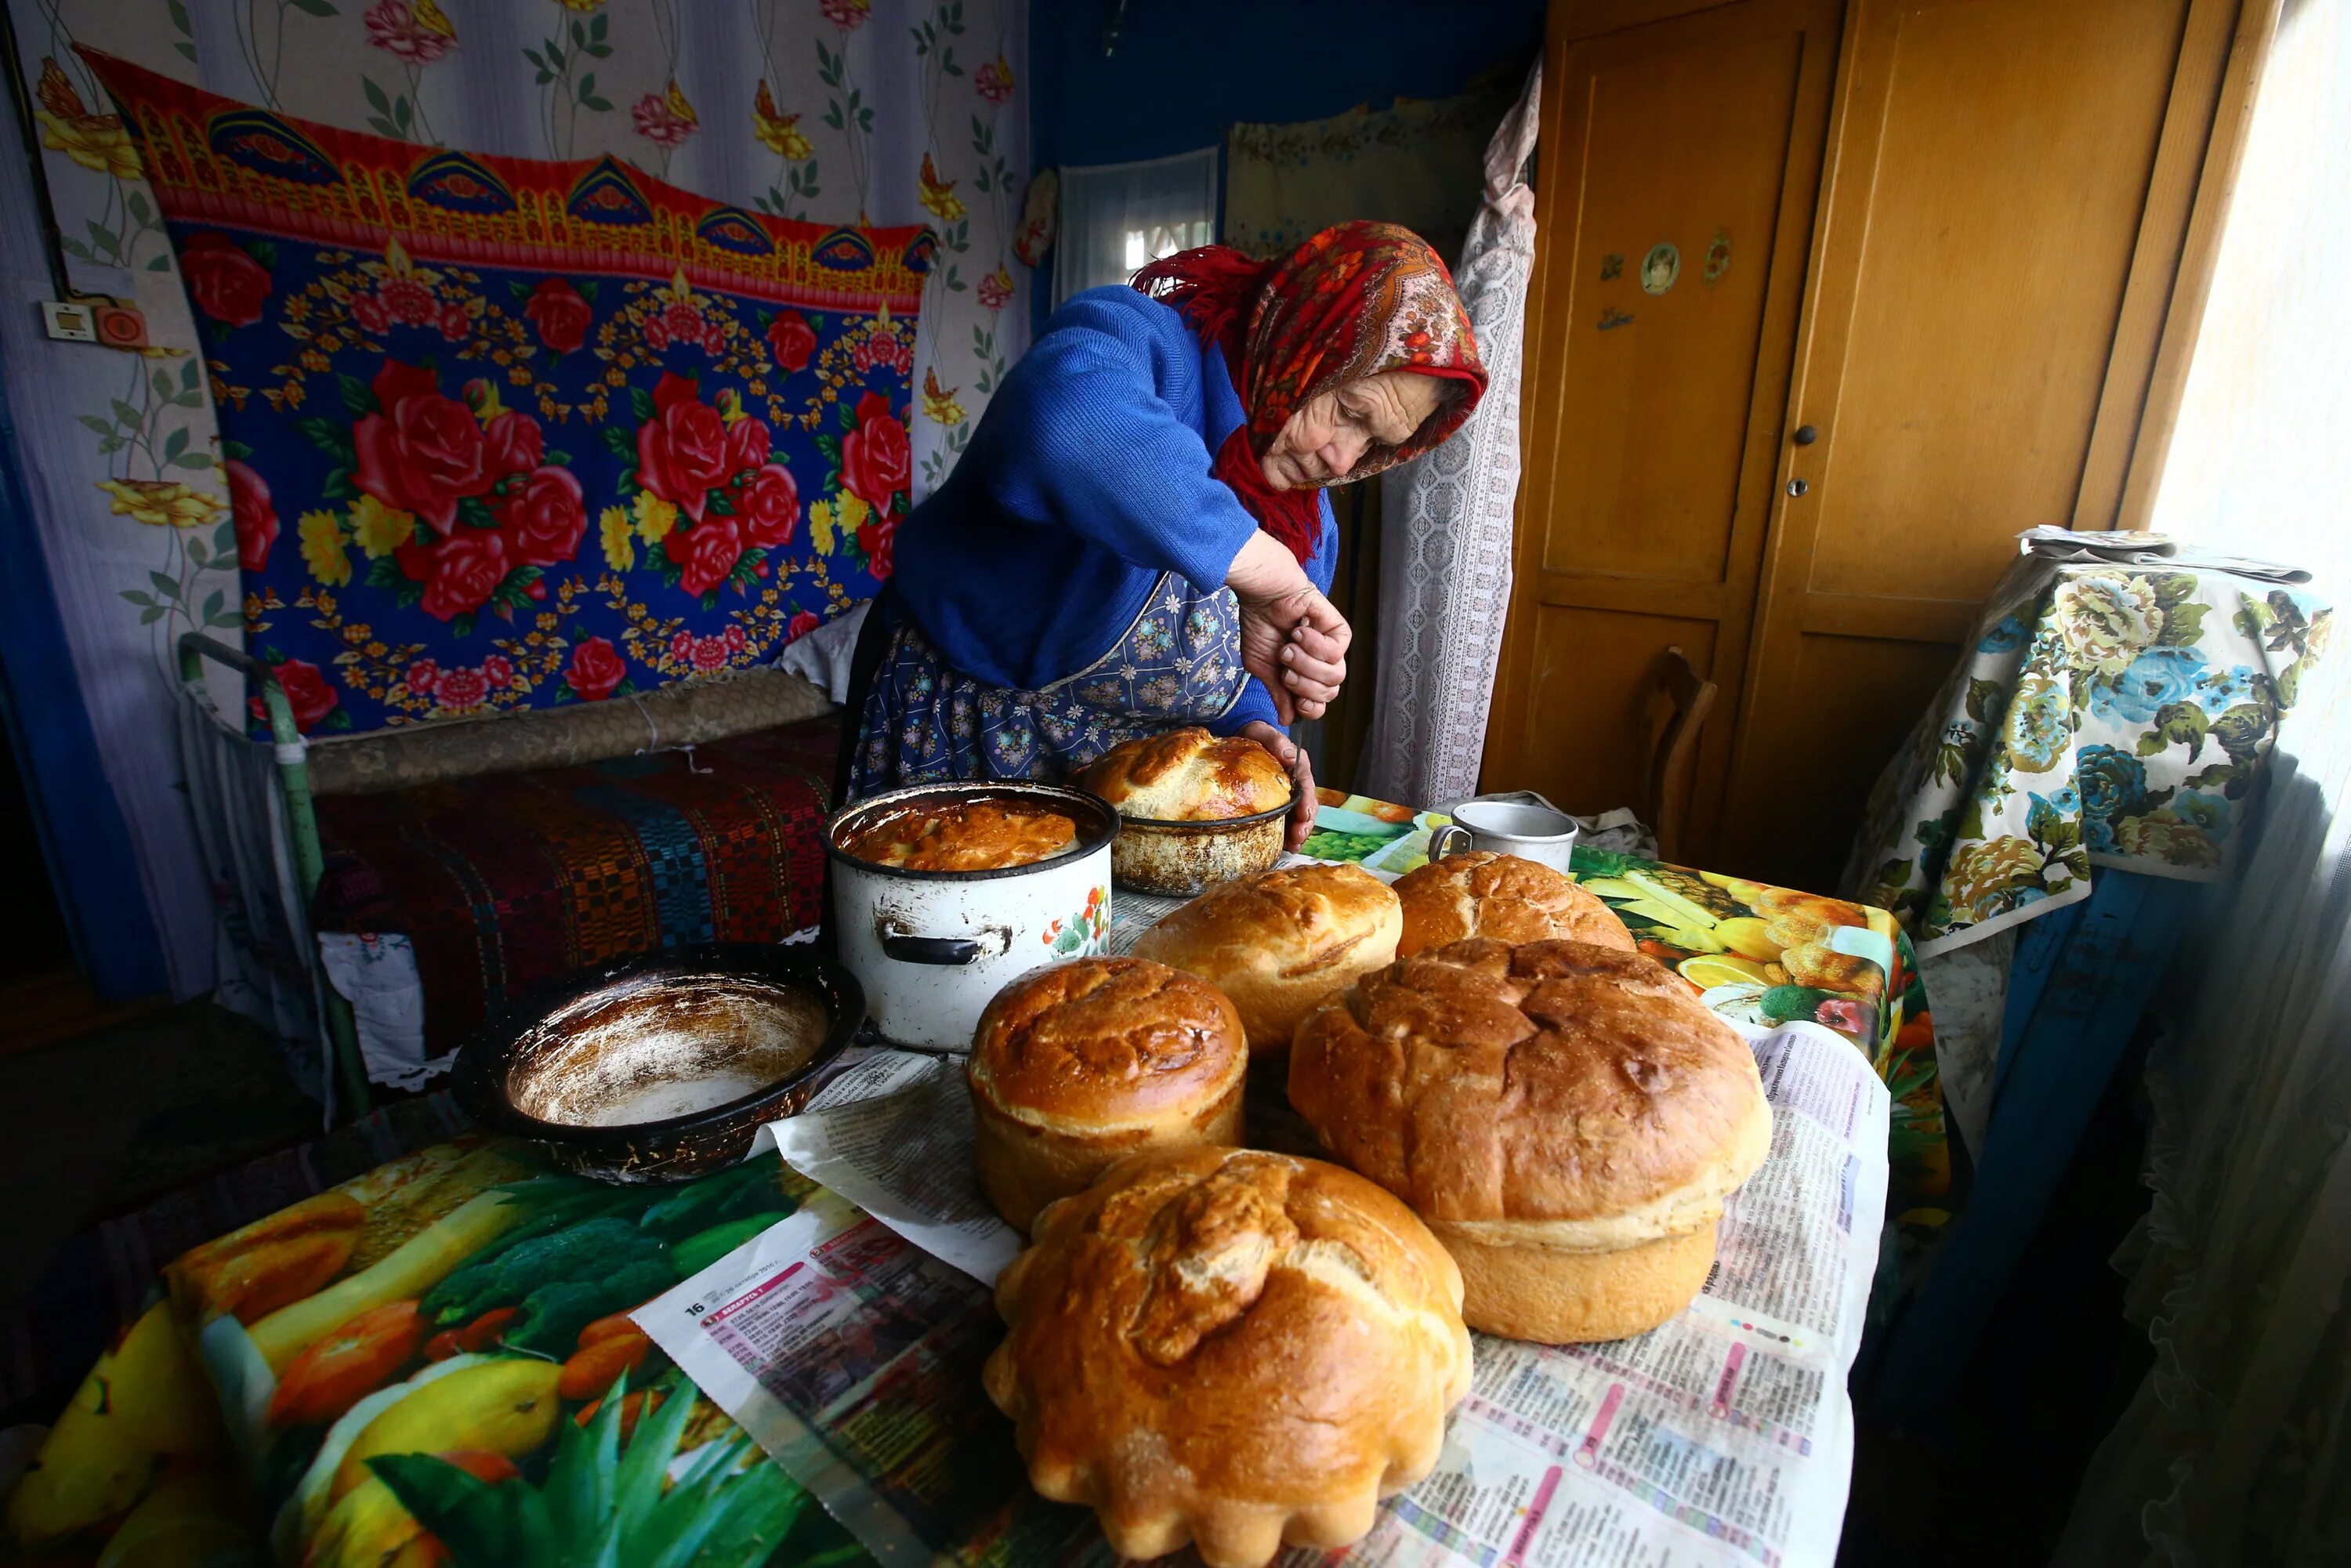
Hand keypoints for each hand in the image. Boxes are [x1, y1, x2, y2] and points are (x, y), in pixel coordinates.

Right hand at [1227, 532, 1349, 722]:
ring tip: (1288, 646)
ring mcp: (1331, 646)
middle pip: (1329, 693)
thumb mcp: (1262, 667)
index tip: (1292, 696)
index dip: (1308, 707)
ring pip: (1336, 676)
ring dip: (1306, 664)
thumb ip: (1278, 693)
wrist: (1260, 593)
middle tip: (1285, 666)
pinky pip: (1336, 651)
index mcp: (1304, 675)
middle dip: (1303, 684)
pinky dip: (1314, 644)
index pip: (1318, 705)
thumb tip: (1287, 720)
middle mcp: (1320, 663)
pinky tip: (1299, 630)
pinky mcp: (1338, 628)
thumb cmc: (1258, 624)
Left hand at [1241, 721, 1317, 850]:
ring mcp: (1290, 794)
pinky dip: (1289, 834)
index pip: (1306, 783)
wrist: (1241, 741)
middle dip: (1305, 822)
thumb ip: (1275, 741)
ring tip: (1294, 845)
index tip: (1304, 814)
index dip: (1307, 801)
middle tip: (1298, 836)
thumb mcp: (1261, 732)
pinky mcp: (1280, 803)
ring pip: (1301, 815)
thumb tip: (1289, 756)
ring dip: (1299, 831)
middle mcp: (1298, 780)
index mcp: (1297, 764)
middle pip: (1307, 803)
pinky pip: (1288, 820)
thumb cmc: (1253, 735)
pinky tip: (1286, 845)